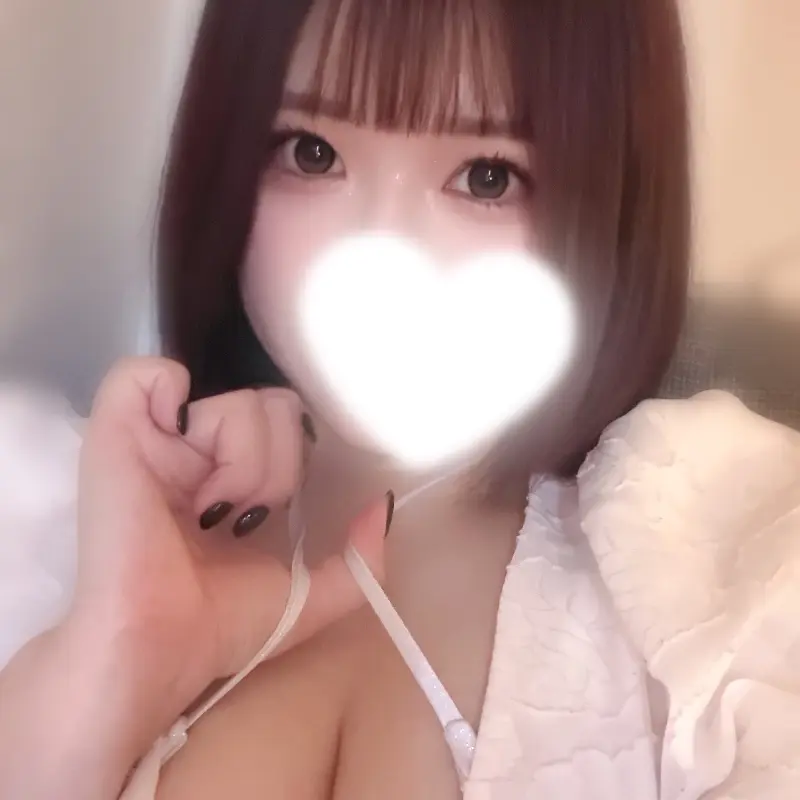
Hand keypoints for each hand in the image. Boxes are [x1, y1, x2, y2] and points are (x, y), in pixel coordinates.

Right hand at [66, 357, 390, 746]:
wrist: (156, 647)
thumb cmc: (221, 629)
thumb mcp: (309, 601)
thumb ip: (361, 563)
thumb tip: (382, 503)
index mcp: (236, 479)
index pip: (289, 427)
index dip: (294, 461)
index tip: (271, 512)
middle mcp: (201, 452)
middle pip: (274, 407)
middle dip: (274, 467)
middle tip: (240, 516)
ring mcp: (161, 437)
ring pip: (237, 400)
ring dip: (240, 462)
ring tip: (206, 509)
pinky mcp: (119, 430)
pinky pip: (147, 373)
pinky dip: (168, 393)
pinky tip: (175, 445)